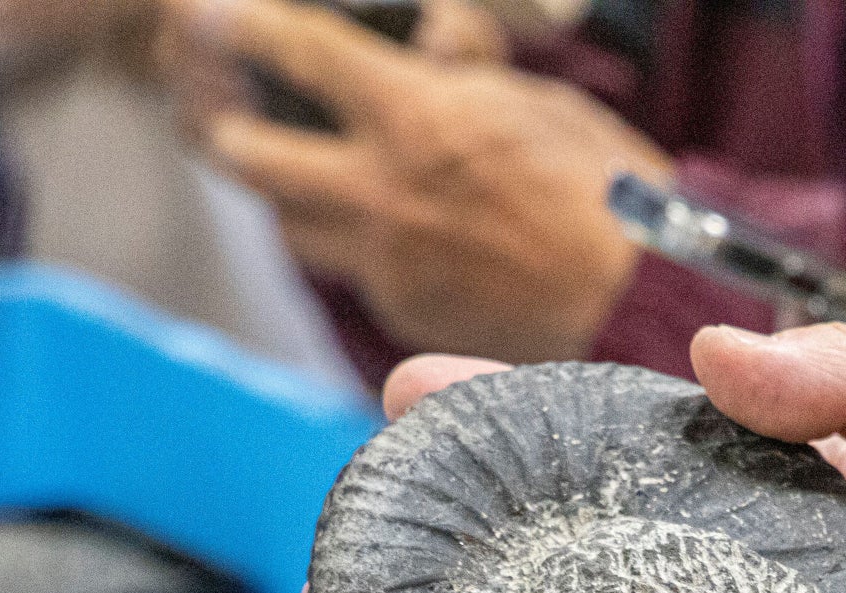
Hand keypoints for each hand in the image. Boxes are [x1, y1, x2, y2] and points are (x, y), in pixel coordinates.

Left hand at [164, 0, 670, 362]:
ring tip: (293, 172)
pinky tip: (381, 229)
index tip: (213, 17)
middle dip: (221, 124)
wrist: (633, 305)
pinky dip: (351, 244)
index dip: (244, 28)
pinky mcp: (403, 311)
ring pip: (288, 225)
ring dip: (280, 194)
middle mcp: (379, 192)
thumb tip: (431, 43)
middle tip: (217, 108)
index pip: (298, 56)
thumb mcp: (540, 100)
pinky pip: (351, 271)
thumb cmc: (606, 193)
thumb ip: (468, 71)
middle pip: (250, 156)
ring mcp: (384, 261)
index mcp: (414, 118)